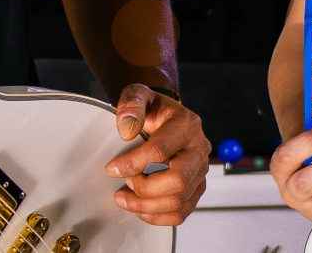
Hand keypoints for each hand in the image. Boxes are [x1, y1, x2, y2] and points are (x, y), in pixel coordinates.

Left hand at [104, 84, 209, 225]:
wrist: (165, 117)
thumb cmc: (152, 108)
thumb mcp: (138, 95)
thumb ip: (131, 104)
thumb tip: (127, 130)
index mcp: (187, 125)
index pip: (160, 150)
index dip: (132, 164)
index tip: (111, 168)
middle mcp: (199, 149)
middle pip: (177, 181)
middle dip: (144, 189)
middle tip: (123, 185)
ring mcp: (200, 171)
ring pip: (179, 201)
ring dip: (146, 206)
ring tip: (125, 198)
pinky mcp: (196, 188)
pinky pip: (181, 212)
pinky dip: (157, 216)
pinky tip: (140, 207)